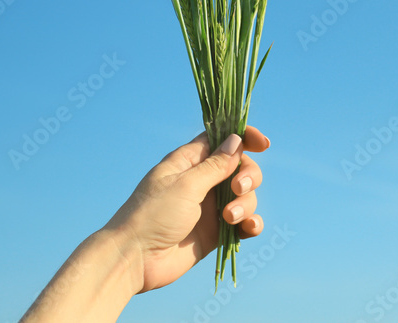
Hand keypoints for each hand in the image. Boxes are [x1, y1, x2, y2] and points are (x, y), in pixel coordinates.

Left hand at [102, 126, 270, 293]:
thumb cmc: (152, 215)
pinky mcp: (216, 232)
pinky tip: (249, 228)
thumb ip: (215, 165)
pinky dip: (251, 223)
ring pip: (245, 196)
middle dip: (248, 176)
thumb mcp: (185, 185)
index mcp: (190, 162)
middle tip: (237, 189)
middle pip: (240, 168)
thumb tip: (236, 140)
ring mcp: (210, 208)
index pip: (222, 140)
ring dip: (246, 204)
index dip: (244, 138)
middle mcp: (203, 182)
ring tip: (229, 218)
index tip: (263, 144)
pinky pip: (244, 223)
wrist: (134, 259)